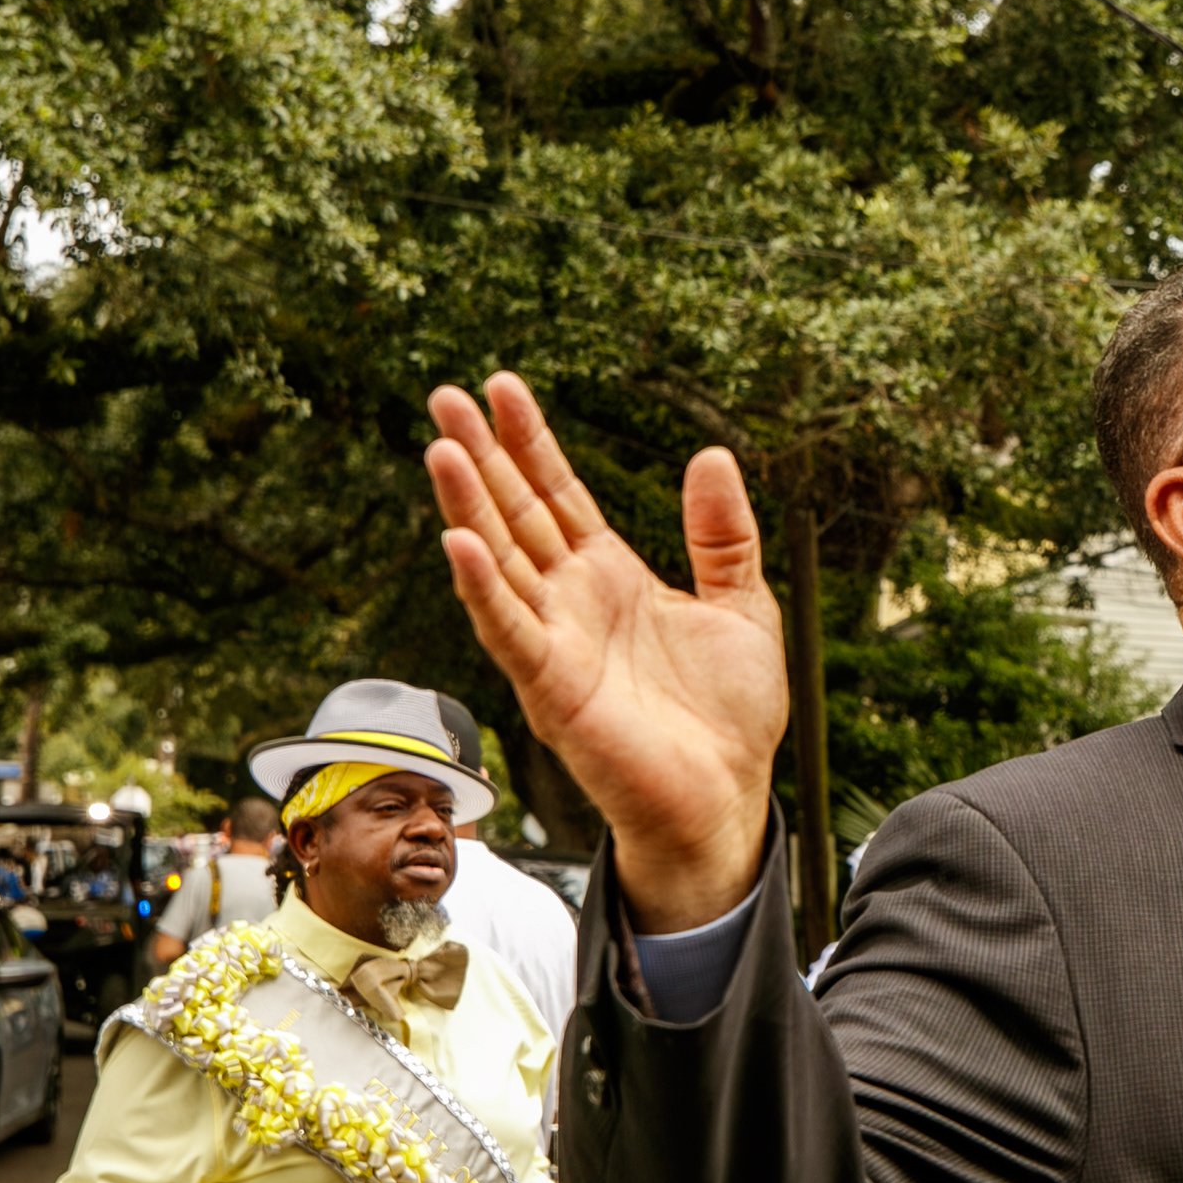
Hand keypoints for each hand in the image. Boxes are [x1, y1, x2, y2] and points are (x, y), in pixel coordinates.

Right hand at [425, 373, 783, 929]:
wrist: (727, 797)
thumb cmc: (729, 716)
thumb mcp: (742, 606)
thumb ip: (723, 536)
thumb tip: (712, 455)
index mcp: (612, 576)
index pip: (560, 493)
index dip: (531, 441)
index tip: (501, 385)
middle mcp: (572, 602)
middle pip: (516, 512)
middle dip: (481, 455)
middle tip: (444, 394)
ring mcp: (556, 642)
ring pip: (499, 560)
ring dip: (467, 505)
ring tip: (440, 446)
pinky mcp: (552, 688)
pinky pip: (509, 629)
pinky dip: (483, 586)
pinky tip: (458, 540)